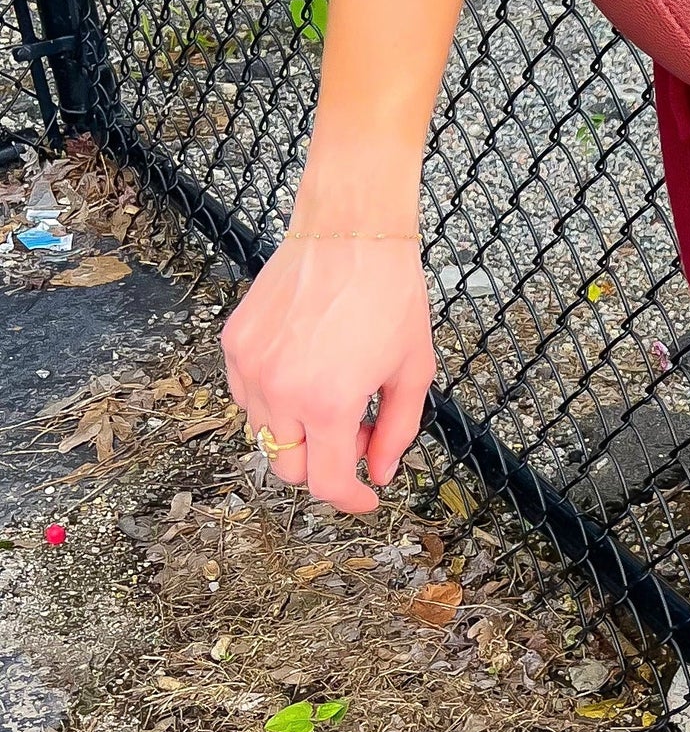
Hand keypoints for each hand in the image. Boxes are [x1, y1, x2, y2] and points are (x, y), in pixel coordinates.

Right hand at [221, 234, 436, 516]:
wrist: (351, 231)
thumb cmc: (389, 292)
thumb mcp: (413, 370)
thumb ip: (398, 430)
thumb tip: (381, 471)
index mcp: (329, 402)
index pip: (327, 483)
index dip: (350, 500)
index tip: (365, 497)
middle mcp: (281, 390)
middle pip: (289, 468)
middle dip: (325, 467)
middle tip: (357, 439)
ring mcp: (251, 365)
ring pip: (264, 433)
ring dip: (298, 433)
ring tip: (333, 396)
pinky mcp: (235, 342)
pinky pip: (245, 394)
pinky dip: (272, 400)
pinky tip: (304, 373)